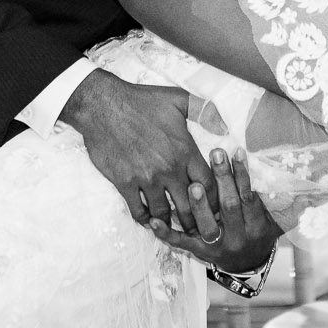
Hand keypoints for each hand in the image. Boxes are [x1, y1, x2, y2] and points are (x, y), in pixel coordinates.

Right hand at [61, 71, 213, 232]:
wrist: (103, 105)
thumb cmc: (141, 100)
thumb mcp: (178, 98)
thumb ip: (205, 111)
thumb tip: (225, 126)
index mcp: (185, 150)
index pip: (209, 185)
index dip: (215, 201)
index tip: (216, 209)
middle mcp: (168, 169)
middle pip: (189, 206)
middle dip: (196, 220)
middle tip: (199, 229)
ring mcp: (146, 178)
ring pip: (163, 212)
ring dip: (170, 222)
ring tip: (174, 227)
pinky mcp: (125, 183)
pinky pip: (138, 210)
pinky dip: (144, 219)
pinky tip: (148, 220)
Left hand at [148, 146, 280, 273]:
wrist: (247, 267)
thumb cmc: (261, 233)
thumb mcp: (279, 221)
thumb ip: (293, 205)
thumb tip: (320, 189)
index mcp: (257, 228)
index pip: (250, 199)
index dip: (244, 176)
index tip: (238, 152)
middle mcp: (237, 238)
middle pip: (230, 207)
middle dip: (223, 179)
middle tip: (216, 153)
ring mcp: (216, 247)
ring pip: (207, 226)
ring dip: (199, 205)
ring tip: (193, 184)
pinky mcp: (198, 253)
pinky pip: (180, 243)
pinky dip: (165, 233)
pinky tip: (152, 220)